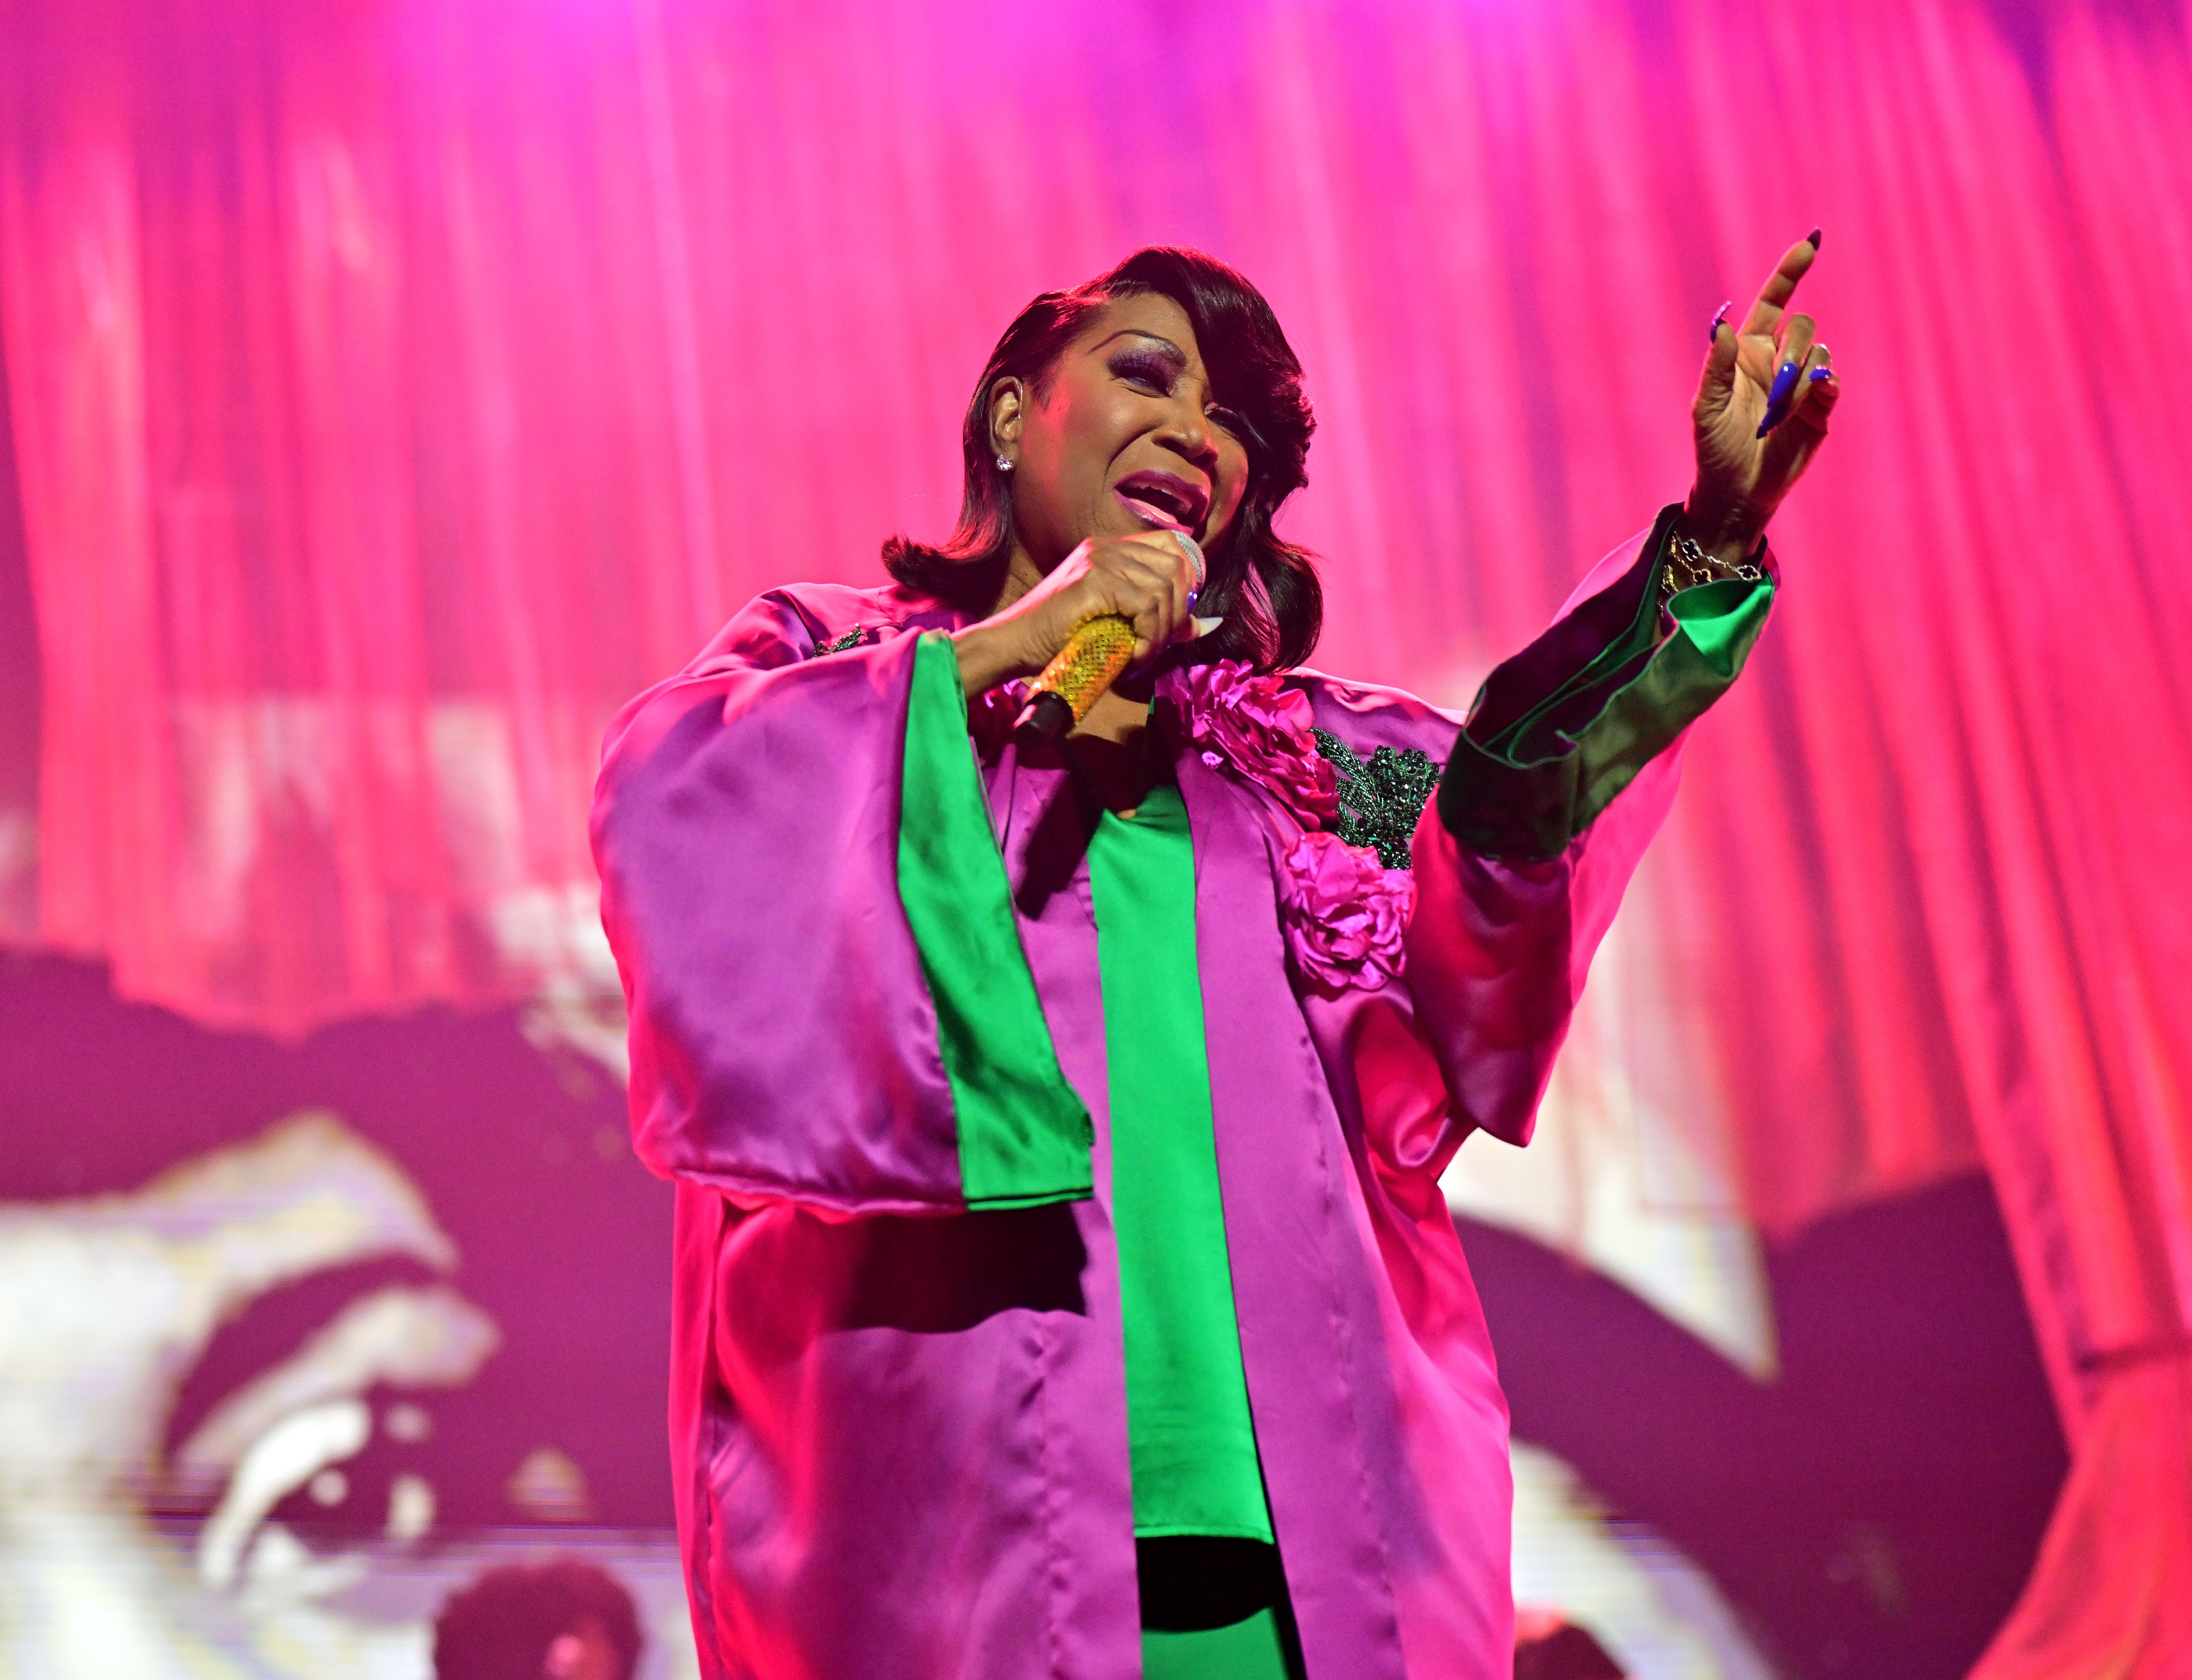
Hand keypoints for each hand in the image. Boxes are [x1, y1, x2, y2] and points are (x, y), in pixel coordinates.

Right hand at [952, 530, 1195, 695]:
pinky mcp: (1094, 582)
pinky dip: (1148, 637)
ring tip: (1142, 656)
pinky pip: (1145, 605)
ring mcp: (1100, 561)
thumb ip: (1155, 618)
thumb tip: (1200, 625)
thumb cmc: (1057, 638)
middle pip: (1175, 568)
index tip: (1176, 619)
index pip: (1172, 545)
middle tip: (1156, 646)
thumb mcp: (1114, 623)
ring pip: (1163, 589)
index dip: (1186, 580)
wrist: (1014, 643)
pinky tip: (1133, 656)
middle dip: (1177, 614)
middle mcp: (1106, 548)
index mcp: (1109, 549)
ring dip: (1161, 632)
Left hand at [1684, 233, 1841, 563]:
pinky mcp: (1822, 407)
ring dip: (1799, 379)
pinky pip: (1832, 381)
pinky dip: (1821, 388)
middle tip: (1774, 389)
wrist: (1737, 492)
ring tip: (1778, 414)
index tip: (1811, 243)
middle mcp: (1778, 360)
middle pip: (1802, 325)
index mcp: (1748, 352)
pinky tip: (1805, 407)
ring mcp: (1803, 383)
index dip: (1791, 272)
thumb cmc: (1714, 449)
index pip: (1774, 301)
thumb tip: (1722, 323)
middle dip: (1791, 350)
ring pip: (1819, 353)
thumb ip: (1716, 365)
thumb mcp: (1705, 407)